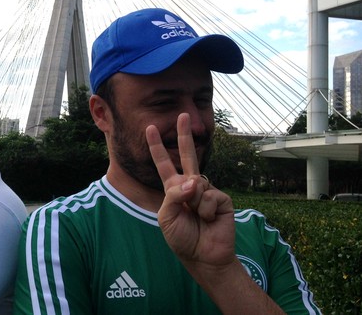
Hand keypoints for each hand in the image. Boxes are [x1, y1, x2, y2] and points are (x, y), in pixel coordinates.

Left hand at [145, 113, 234, 269]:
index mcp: (173, 188)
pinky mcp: (222, 198)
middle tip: (183, 115)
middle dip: (184, 135)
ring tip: (197, 219)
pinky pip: (210, 196)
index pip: (163, 164)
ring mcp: (207, 190)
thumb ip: (174, 194)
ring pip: (196, 184)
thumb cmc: (182, 237)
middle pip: (187, 155)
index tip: (149, 128)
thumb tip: (194, 180)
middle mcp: (190, 185)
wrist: (203, 255)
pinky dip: (206, 210)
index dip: (156, 147)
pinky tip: (210, 220)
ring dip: (194, 204)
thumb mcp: (166, 216)